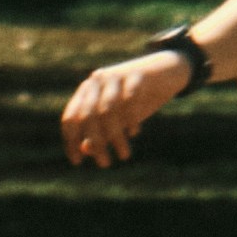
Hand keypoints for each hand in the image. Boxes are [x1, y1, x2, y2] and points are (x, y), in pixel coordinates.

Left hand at [59, 51, 184, 166]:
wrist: (166, 71)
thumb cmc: (137, 100)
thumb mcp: (117, 119)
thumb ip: (99, 132)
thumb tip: (84, 149)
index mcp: (86, 92)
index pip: (70, 118)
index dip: (71, 141)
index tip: (77, 162)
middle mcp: (97, 81)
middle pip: (87, 116)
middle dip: (95, 143)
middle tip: (105, 164)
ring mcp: (116, 76)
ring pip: (107, 110)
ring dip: (114, 136)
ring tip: (124, 155)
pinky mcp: (136, 75)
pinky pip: (129, 99)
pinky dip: (130, 119)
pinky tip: (134, 132)